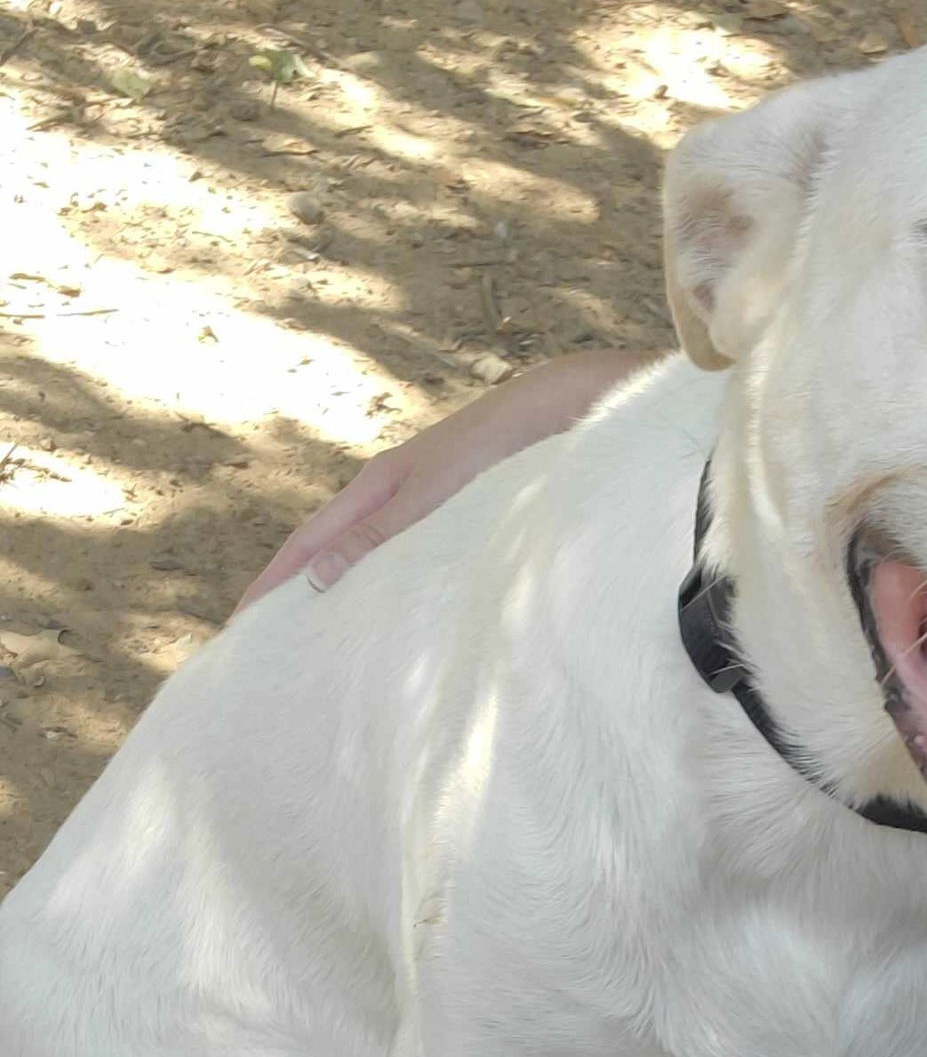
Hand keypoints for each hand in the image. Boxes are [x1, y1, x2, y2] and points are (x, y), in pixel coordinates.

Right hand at [236, 349, 656, 609]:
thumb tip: (317, 577)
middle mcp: (393, 494)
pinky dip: (386, 584)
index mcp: (375, 487)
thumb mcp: (431, 495)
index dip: (273, 584)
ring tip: (324, 637)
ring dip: (342, 592)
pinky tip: (395, 609)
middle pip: (329, 550)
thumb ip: (380, 534)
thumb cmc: (495, 447)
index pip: (308, 544)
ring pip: (367, 554)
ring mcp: (423, 503)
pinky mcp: (456, 512)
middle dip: (296, 592)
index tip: (241, 625)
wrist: (554, 412)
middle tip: (272, 644)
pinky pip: (404, 556)